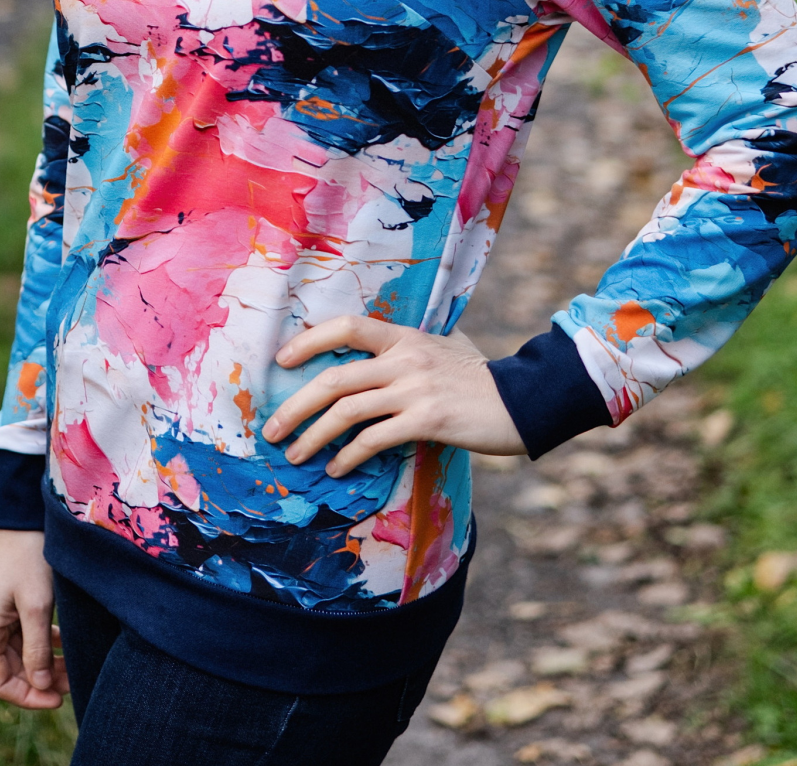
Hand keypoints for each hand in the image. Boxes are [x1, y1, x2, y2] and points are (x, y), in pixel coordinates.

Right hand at [0, 528, 66, 709]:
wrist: (19, 509)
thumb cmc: (30, 553)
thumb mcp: (37, 603)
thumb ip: (37, 648)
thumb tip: (40, 685)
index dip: (28, 697)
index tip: (58, 700)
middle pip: (8, 667)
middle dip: (40, 678)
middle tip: (74, 680)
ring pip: (15, 650)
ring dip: (41, 661)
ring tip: (73, 666)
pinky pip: (17, 631)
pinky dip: (38, 640)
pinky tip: (62, 642)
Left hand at [262, 316, 525, 477]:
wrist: (524, 398)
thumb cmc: (479, 378)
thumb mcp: (441, 350)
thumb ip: (407, 353)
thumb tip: (374, 363)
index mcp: (404, 336)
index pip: (346, 327)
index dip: (309, 341)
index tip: (281, 360)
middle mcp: (404, 358)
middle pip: (334, 377)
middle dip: (296, 406)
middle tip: (272, 430)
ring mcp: (415, 388)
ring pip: (346, 411)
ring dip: (313, 436)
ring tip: (295, 456)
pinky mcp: (427, 420)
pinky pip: (374, 440)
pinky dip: (348, 456)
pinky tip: (336, 468)